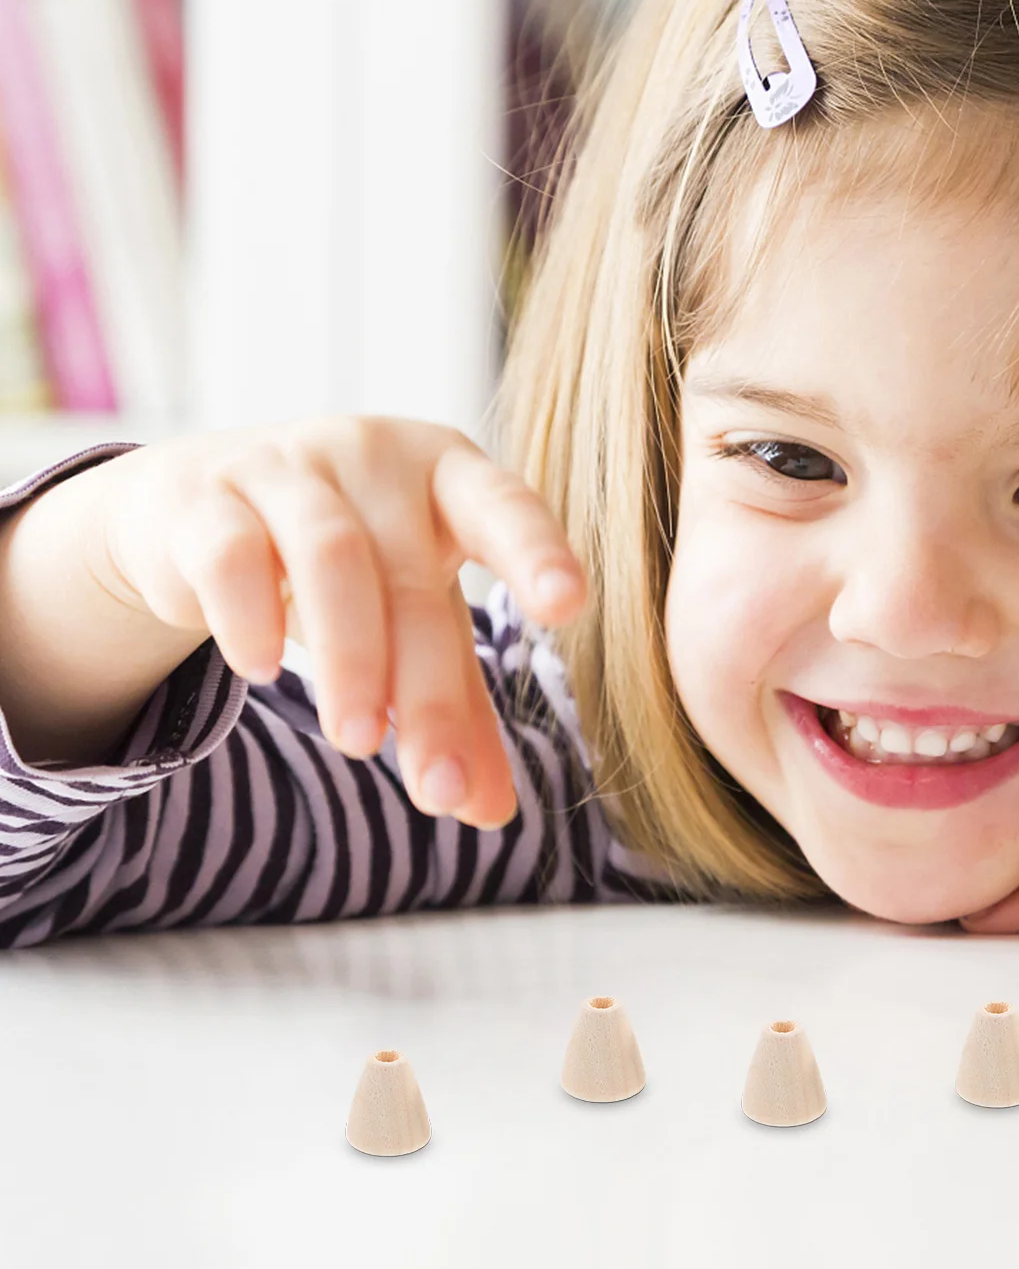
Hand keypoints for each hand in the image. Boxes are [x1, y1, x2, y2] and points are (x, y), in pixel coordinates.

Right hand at [91, 418, 583, 828]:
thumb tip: (490, 810)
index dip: (537, 552)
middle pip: (412, 574)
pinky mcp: (207, 498)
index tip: (568, 605)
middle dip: (427, 688)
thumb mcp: (412, 618)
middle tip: (434, 787)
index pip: (505, 506)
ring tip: (357, 741)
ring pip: (330, 556)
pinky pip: (232, 554)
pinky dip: (251, 617)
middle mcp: (377, 458)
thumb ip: (456, 704)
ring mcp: (288, 467)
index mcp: (450, 476)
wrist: (201, 506)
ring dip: (351, 659)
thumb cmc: (350, 560)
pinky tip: (264, 670)